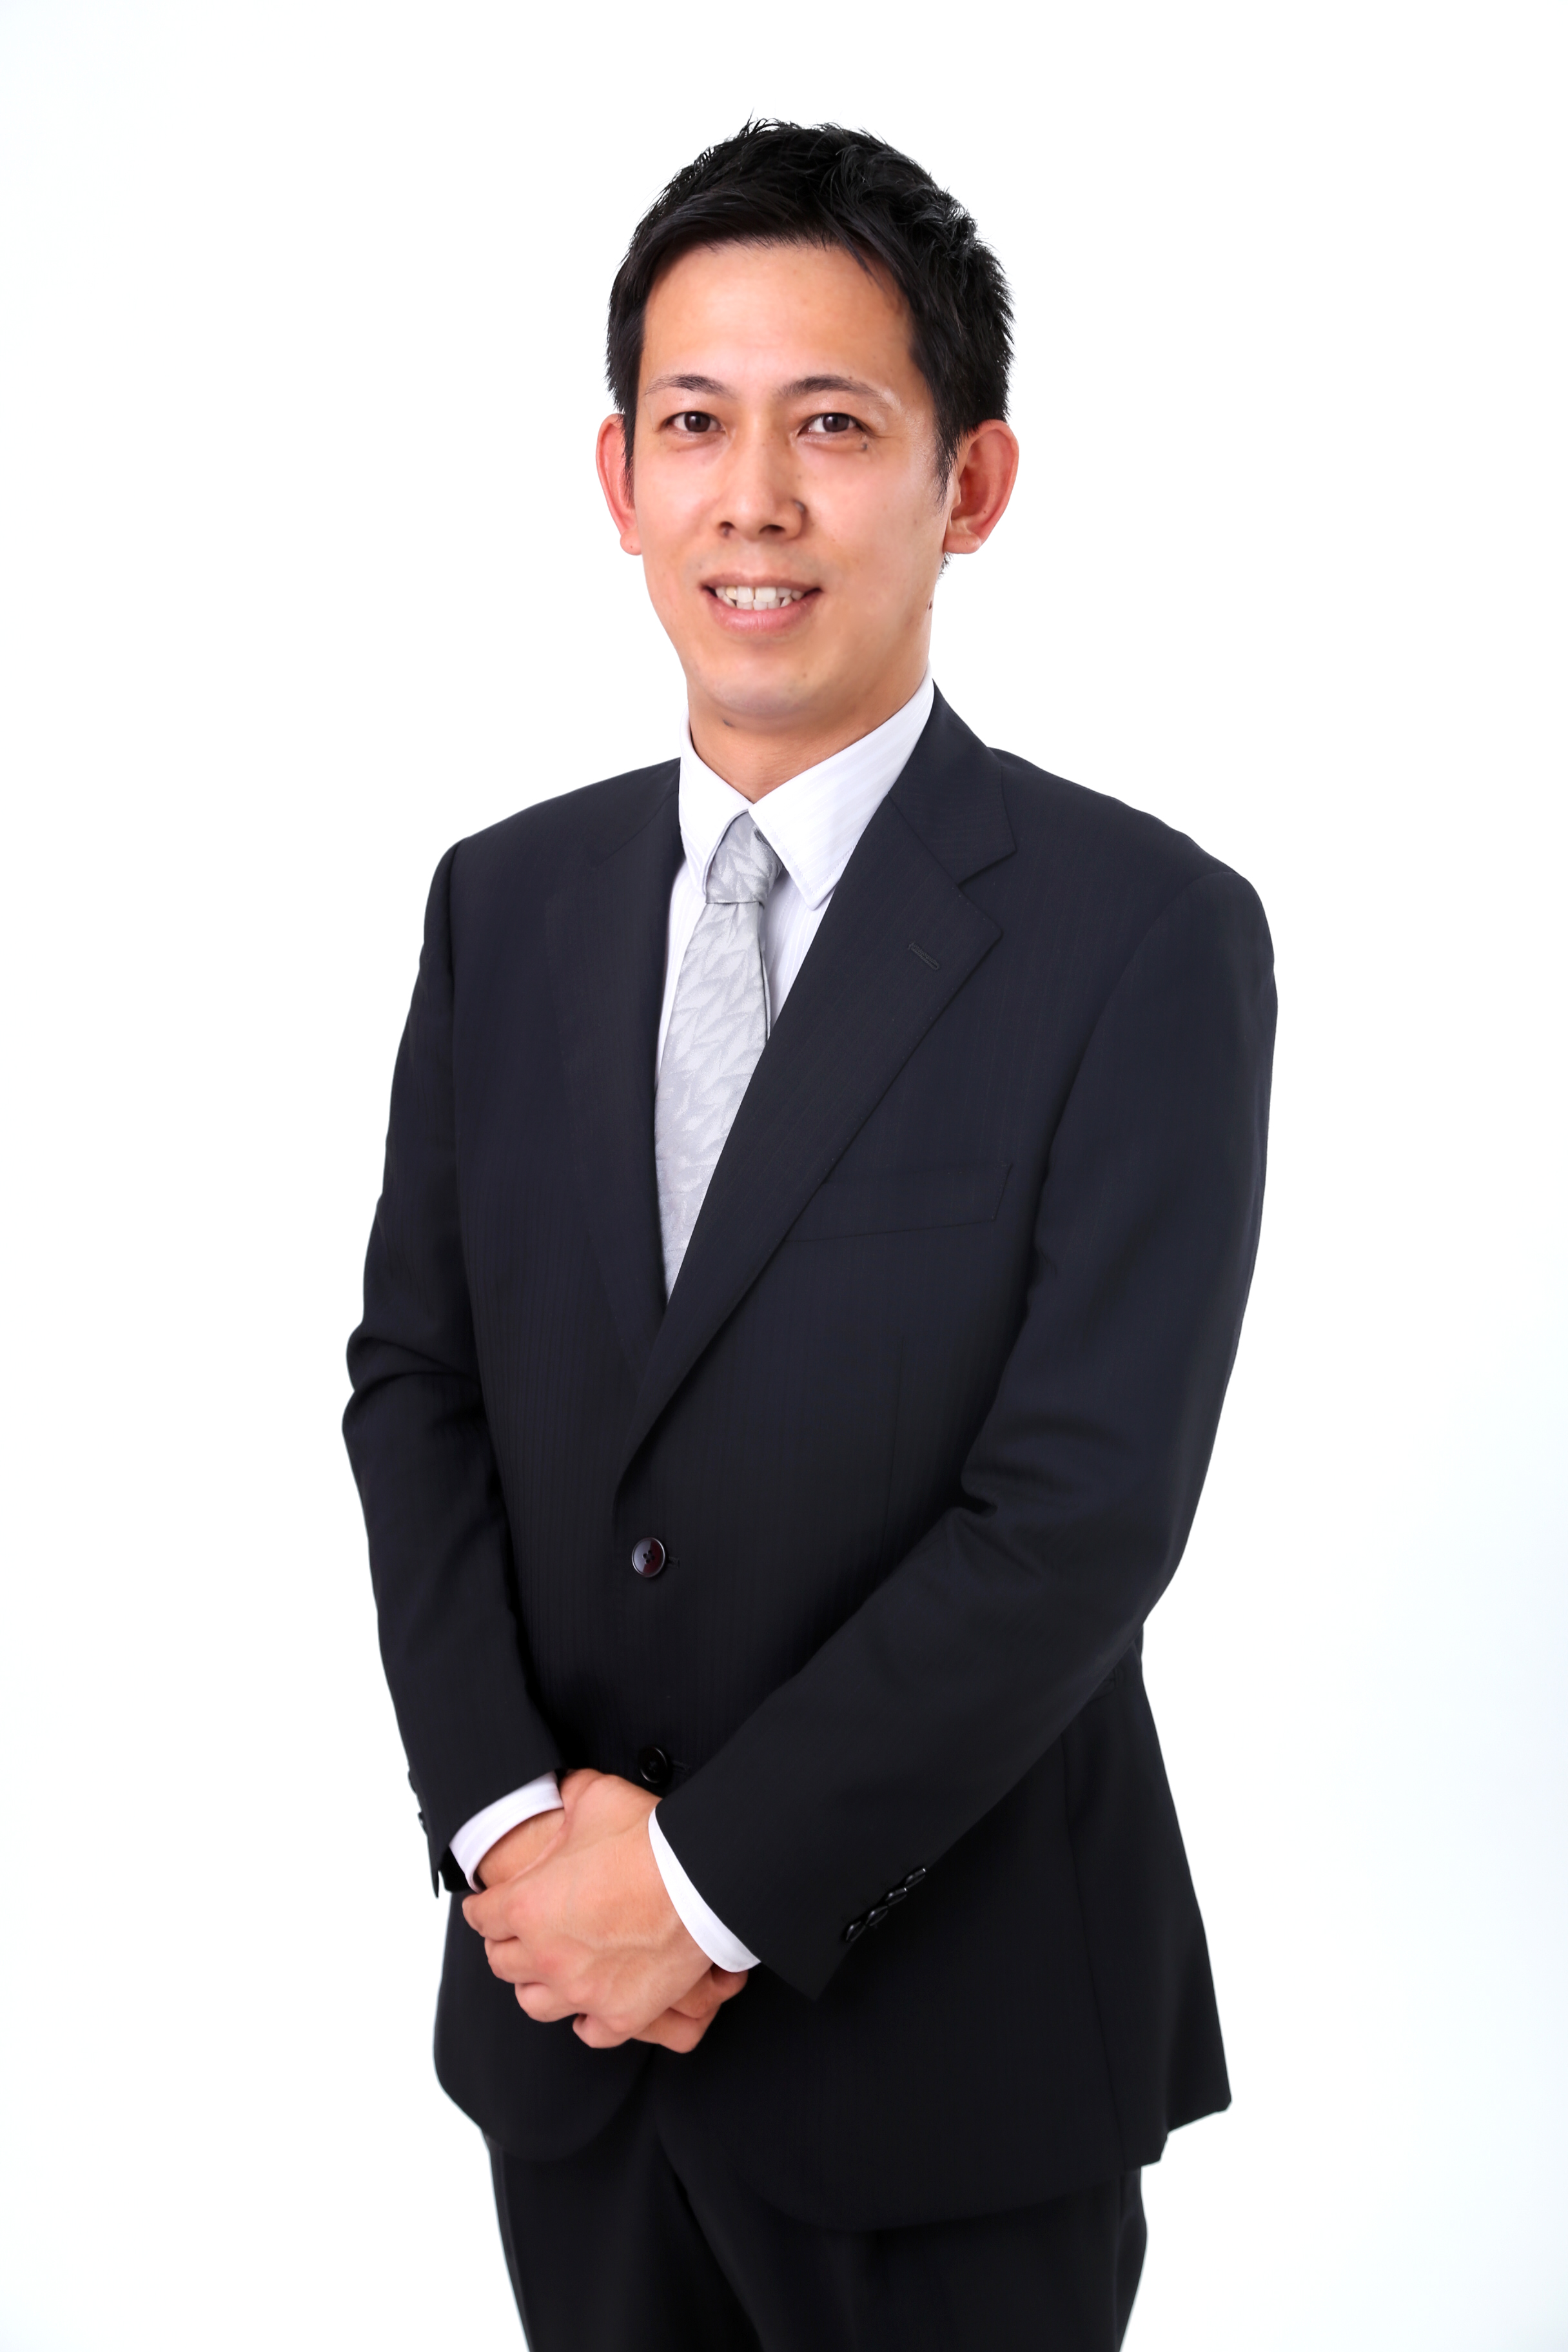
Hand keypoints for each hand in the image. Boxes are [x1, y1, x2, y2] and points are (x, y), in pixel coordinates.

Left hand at [461, 1769, 747, 2050]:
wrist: (703, 1878)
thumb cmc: (649, 1838)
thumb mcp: (595, 1795)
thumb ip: (567, 1795)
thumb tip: (562, 1789)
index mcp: (527, 1906)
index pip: (482, 1915)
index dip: (482, 1905)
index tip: (485, 1904)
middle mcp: (546, 1956)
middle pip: (502, 1961)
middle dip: (504, 1942)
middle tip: (514, 1931)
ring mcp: (582, 1991)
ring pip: (534, 2001)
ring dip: (534, 1983)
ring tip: (545, 1968)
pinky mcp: (622, 2014)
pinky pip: (589, 2032)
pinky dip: (585, 2020)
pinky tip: (585, 2005)